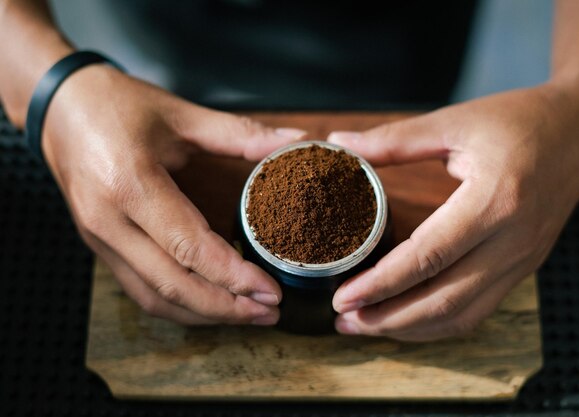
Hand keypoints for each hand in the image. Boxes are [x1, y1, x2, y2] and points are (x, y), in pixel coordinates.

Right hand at [43, 65, 306, 325]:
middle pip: (172, 284)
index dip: (233, 276)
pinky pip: (140, 289)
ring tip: (247, 315)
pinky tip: (209, 304)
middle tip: (268, 312)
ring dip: (203, 314)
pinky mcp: (100, 247)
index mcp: (130, 184)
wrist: (60, 107)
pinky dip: (178, 304)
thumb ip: (241, 132)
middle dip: (225, 307)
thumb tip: (294, 139)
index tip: (270, 291)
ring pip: (154, 297)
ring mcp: (99, 239)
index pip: (189, 247)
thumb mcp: (181, 115)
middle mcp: (109, 221)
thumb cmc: (117, 106)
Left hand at [328, 84, 578, 340]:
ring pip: (463, 314)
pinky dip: (439, 321)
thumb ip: (396, 139)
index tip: (343, 296)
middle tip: (344, 321)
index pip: (427, 257)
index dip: (381, 283)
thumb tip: (341, 144)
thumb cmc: (521, 120)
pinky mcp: (523, 265)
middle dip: (388, 319)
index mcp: (494, 201)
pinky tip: (408, 318)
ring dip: (411, 328)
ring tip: (367, 325)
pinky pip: (480, 308)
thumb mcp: (456, 122)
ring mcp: (522, 259)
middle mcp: (513, 241)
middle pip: (444, 300)